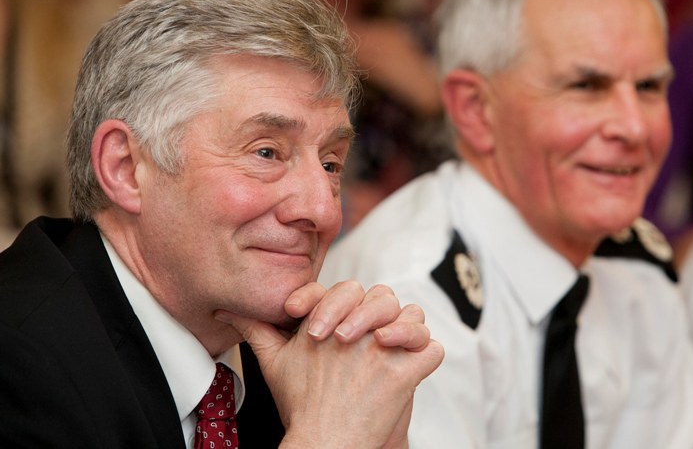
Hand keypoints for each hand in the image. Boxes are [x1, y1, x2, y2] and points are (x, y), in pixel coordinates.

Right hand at [215, 281, 443, 446]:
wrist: (323, 443)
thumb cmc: (300, 404)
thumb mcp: (273, 362)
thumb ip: (256, 329)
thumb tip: (229, 311)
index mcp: (330, 320)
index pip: (348, 291)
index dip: (344, 305)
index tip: (332, 330)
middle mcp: (357, 330)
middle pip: (384, 298)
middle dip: (380, 312)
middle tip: (369, 336)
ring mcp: (383, 351)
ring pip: (413, 319)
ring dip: (409, 330)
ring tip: (396, 345)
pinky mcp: (404, 375)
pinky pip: (432, 351)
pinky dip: (427, 356)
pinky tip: (414, 364)